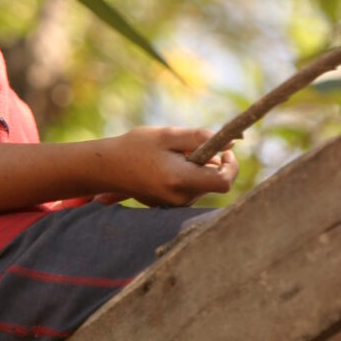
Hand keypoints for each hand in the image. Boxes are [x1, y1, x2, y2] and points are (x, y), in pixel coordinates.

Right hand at [100, 126, 237, 207]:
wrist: (108, 167)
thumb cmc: (137, 146)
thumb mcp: (168, 135)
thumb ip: (200, 137)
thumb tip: (232, 142)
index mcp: (181, 180)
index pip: (224, 182)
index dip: (231, 165)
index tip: (224, 151)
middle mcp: (181, 198)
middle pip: (215, 182)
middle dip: (210, 162)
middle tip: (188, 147)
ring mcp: (176, 205)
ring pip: (204, 184)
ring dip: (198, 168)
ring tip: (172, 156)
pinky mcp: (172, 205)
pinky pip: (191, 189)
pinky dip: (188, 175)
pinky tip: (166, 167)